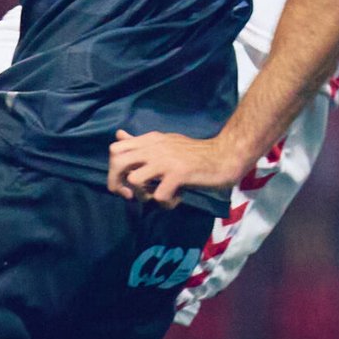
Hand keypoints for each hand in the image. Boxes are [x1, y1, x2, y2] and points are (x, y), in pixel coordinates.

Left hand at [108, 128, 245, 207]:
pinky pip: (158, 196)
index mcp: (150, 140)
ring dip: (143, 196)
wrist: (225, 156)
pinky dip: (167, 203)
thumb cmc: (196, 153)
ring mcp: (166, 161)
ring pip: (134, 180)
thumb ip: (141, 142)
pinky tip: (177, 198)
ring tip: (158, 196)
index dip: (114, 169)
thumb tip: (119, 134)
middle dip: (118, 184)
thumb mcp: (165, 142)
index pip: (115, 148)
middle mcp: (154, 148)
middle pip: (117, 163)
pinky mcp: (179, 175)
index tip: (126, 183)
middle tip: (132, 196)